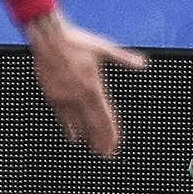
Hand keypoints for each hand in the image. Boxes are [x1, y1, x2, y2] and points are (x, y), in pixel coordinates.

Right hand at [26, 9, 146, 154]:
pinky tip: (74, 136)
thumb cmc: (77, 41)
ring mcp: (64, 99)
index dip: (111, 132)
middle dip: (101, 141)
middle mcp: (79, 97)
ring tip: (94, 149)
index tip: (116, 144)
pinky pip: (62, 118)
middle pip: (92, 126)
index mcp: (93, 87)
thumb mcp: (104, 48)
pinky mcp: (52, 97)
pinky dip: (70, 129)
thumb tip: (143, 64)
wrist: (49, 38)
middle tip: (108, 154)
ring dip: (87, 138)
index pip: (105, 116)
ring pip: (77, 126)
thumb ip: (124, 59)